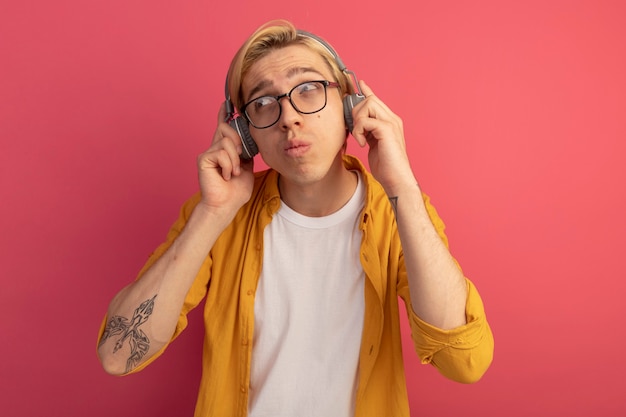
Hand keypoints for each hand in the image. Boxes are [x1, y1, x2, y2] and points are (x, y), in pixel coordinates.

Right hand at [196, 102, 254, 217]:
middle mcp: (214, 148)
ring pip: (226, 141)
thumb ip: (246, 152)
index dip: (224, 114)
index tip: (226, 102)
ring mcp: (207, 153)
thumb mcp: (247, 167)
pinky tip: (225, 175)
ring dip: (235, 159)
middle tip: (240, 158)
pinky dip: (228, 165)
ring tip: (232, 173)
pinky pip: (221, 153)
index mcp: (224, 149)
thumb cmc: (236, 190)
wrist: (226, 205)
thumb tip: (248, 140)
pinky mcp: (203, 159)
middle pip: (226, 128)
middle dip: (238, 141)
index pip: (223, 127)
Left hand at [351, 80, 415, 192]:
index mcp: (390, 122)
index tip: (360, 83)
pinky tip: (363, 143)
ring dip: (358, 121)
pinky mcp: (387, 130)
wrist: (397, 179)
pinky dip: (359, 131)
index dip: (367, 91)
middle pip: (370, 100)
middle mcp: (392, 119)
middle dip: (356, 111)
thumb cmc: (386, 166)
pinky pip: (366, 120)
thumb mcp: (374, 145)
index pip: (377, 101)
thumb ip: (368, 132)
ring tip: (360, 138)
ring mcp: (391, 123)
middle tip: (356, 130)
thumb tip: (357, 125)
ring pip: (368, 105)